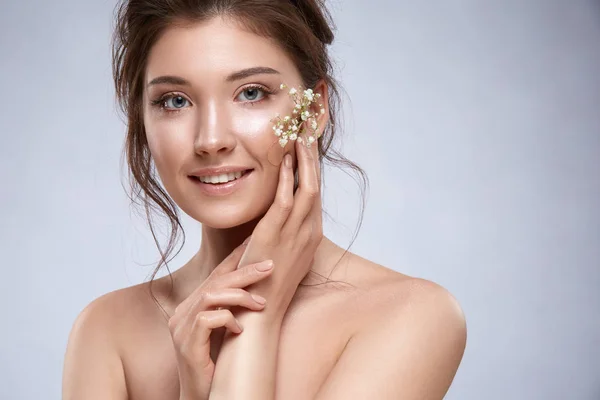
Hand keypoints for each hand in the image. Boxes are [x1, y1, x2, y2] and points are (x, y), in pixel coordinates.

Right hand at [168, 240, 274, 399]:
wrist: (203, 396)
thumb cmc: (219, 364)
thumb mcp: (228, 329)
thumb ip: (234, 307)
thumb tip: (260, 285)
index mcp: (191, 306)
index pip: (215, 275)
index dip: (236, 258)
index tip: (256, 243)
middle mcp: (182, 313)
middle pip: (215, 281)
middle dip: (245, 270)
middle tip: (270, 265)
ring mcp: (181, 328)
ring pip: (211, 295)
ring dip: (240, 295)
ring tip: (261, 303)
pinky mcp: (186, 344)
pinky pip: (207, 320)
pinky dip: (228, 320)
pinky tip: (240, 329)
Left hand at [237, 138, 322, 316]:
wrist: (261, 312)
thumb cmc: (265, 284)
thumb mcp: (280, 255)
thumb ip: (279, 233)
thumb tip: (269, 215)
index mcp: (310, 235)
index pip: (315, 193)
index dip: (313, 167)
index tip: (309, 146)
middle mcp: (309, 231)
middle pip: (316, 184)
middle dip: (314, 156)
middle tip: (310, 130)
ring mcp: (296, 232)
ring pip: (307, 187)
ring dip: (304, 159)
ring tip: (300, 133)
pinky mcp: (276, 234)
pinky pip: (285, 198)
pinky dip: (286, 177)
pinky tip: (283, 158)